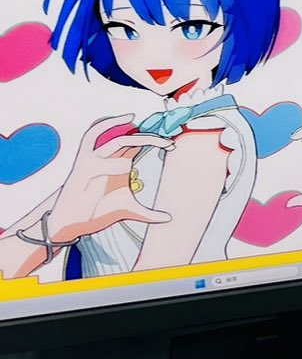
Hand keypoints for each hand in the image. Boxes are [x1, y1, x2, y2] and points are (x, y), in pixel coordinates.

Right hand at [33, 118, 176, 247]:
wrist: (72, 221)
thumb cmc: (98, 211)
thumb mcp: (129, 211)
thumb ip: (149, 214)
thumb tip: (169, 219)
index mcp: (119, 163)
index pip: (136, 142)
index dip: (153, 139)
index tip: (172, 144)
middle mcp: (107, 159)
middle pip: (129, 138)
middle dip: (150, 137)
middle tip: (169, 142)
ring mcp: (93, 162)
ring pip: (115, 142)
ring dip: (134, 140)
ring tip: (152, 146)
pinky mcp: (81, 171)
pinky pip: (96, 161)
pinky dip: (111, 164)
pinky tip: (125, 168)